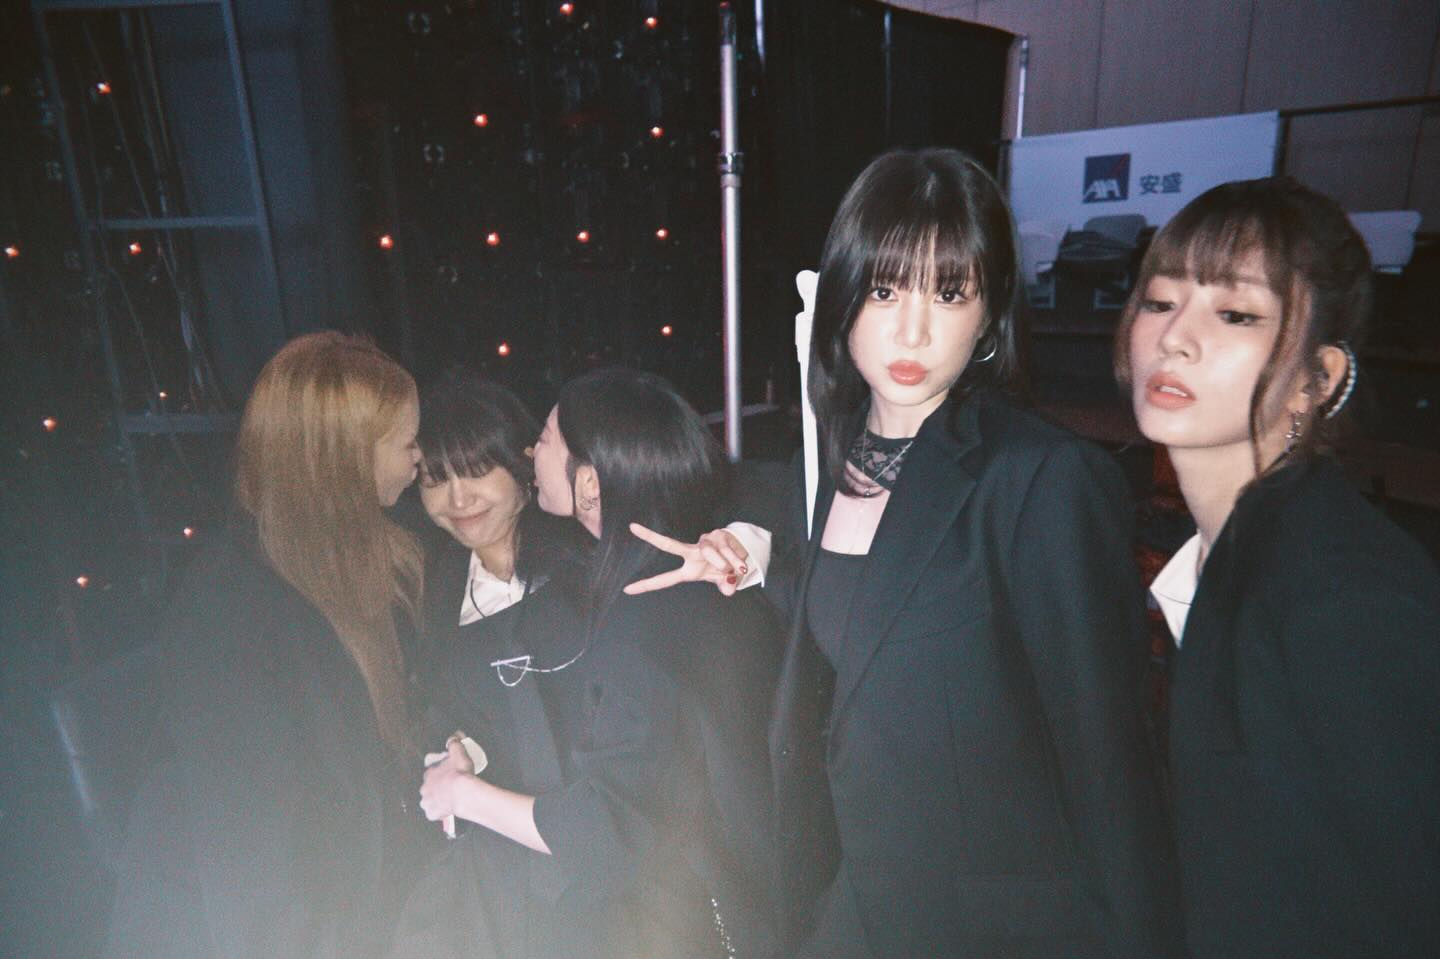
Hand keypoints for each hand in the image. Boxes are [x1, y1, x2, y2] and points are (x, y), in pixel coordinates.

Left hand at [418, 737, 475, 822]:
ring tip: (449, 799)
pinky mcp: (431, 813)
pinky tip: (447, 810)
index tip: (448, 771)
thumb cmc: (460, 773)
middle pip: (428, 786)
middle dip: (437, 786)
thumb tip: (455, 735)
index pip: (430, 769)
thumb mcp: (459, 752)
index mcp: (429, 773)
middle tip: (450, 786)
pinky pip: (433, 813)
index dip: (439, 770)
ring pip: (429, 800)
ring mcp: (427, 801)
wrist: (463, 794)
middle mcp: (424, 787)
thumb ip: (455, 742)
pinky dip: (439, 812)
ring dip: (436, 799)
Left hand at [624, 523, 749, 595]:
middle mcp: (692, 554)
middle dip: (651, 537)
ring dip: (726, 565)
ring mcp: (704, 543)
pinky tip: (741, 565)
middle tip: (632, 527)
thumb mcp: (724, 582)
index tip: (627, 589)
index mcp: (689, 570)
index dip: (647, 585)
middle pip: (669, 544)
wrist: (743, 553)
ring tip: (735, 570)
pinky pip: (728, 553)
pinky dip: (736, 563)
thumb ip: (725, 587)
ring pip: (713, 556)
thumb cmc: (726, 569)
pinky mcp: (719, 535)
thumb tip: (729, 588)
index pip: (665, 579)